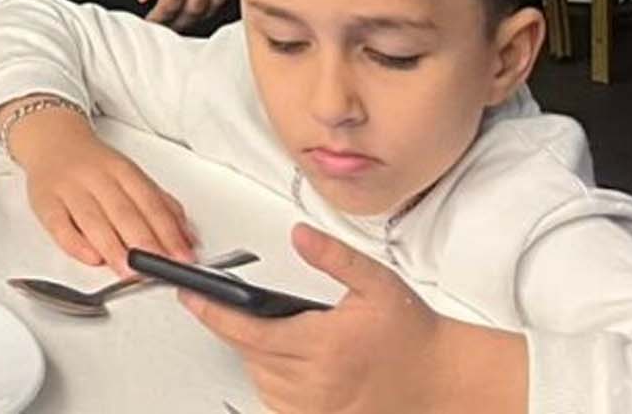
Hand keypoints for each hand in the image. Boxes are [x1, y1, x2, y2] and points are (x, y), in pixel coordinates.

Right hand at [3, 105, 194, 268]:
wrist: (52, 142)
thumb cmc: (96, 166)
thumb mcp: (132, 176)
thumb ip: (162, 205)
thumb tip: (189, 238)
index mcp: (122, 170)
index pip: (149, 203)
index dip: (168, 232)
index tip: (182, 257)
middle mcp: (96, 177)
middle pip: (124, 212)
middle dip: (145, 244)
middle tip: (160, 269)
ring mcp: (68, 189)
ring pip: (93, 221)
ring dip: (114, 249)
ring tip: (131, 272)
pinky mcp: (44, 203)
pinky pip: (59, 226)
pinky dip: (76, 244)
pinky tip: (92, 258)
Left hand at [178, 226, 527, 413]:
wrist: (443, 380)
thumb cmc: (413, 334)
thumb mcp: (376, 283)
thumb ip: (334, 257)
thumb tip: (299, 234)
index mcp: (325, 343)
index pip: (248, 330)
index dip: (211, 312)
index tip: (188, 294)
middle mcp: (317, 381)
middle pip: (249, 354)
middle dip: (234, 327)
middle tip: (232, 303)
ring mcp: (318, 406)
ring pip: (260, 379)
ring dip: (253, 354)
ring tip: (271, 329)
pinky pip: (277, 403)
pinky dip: (269, 380)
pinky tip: (283, 361)